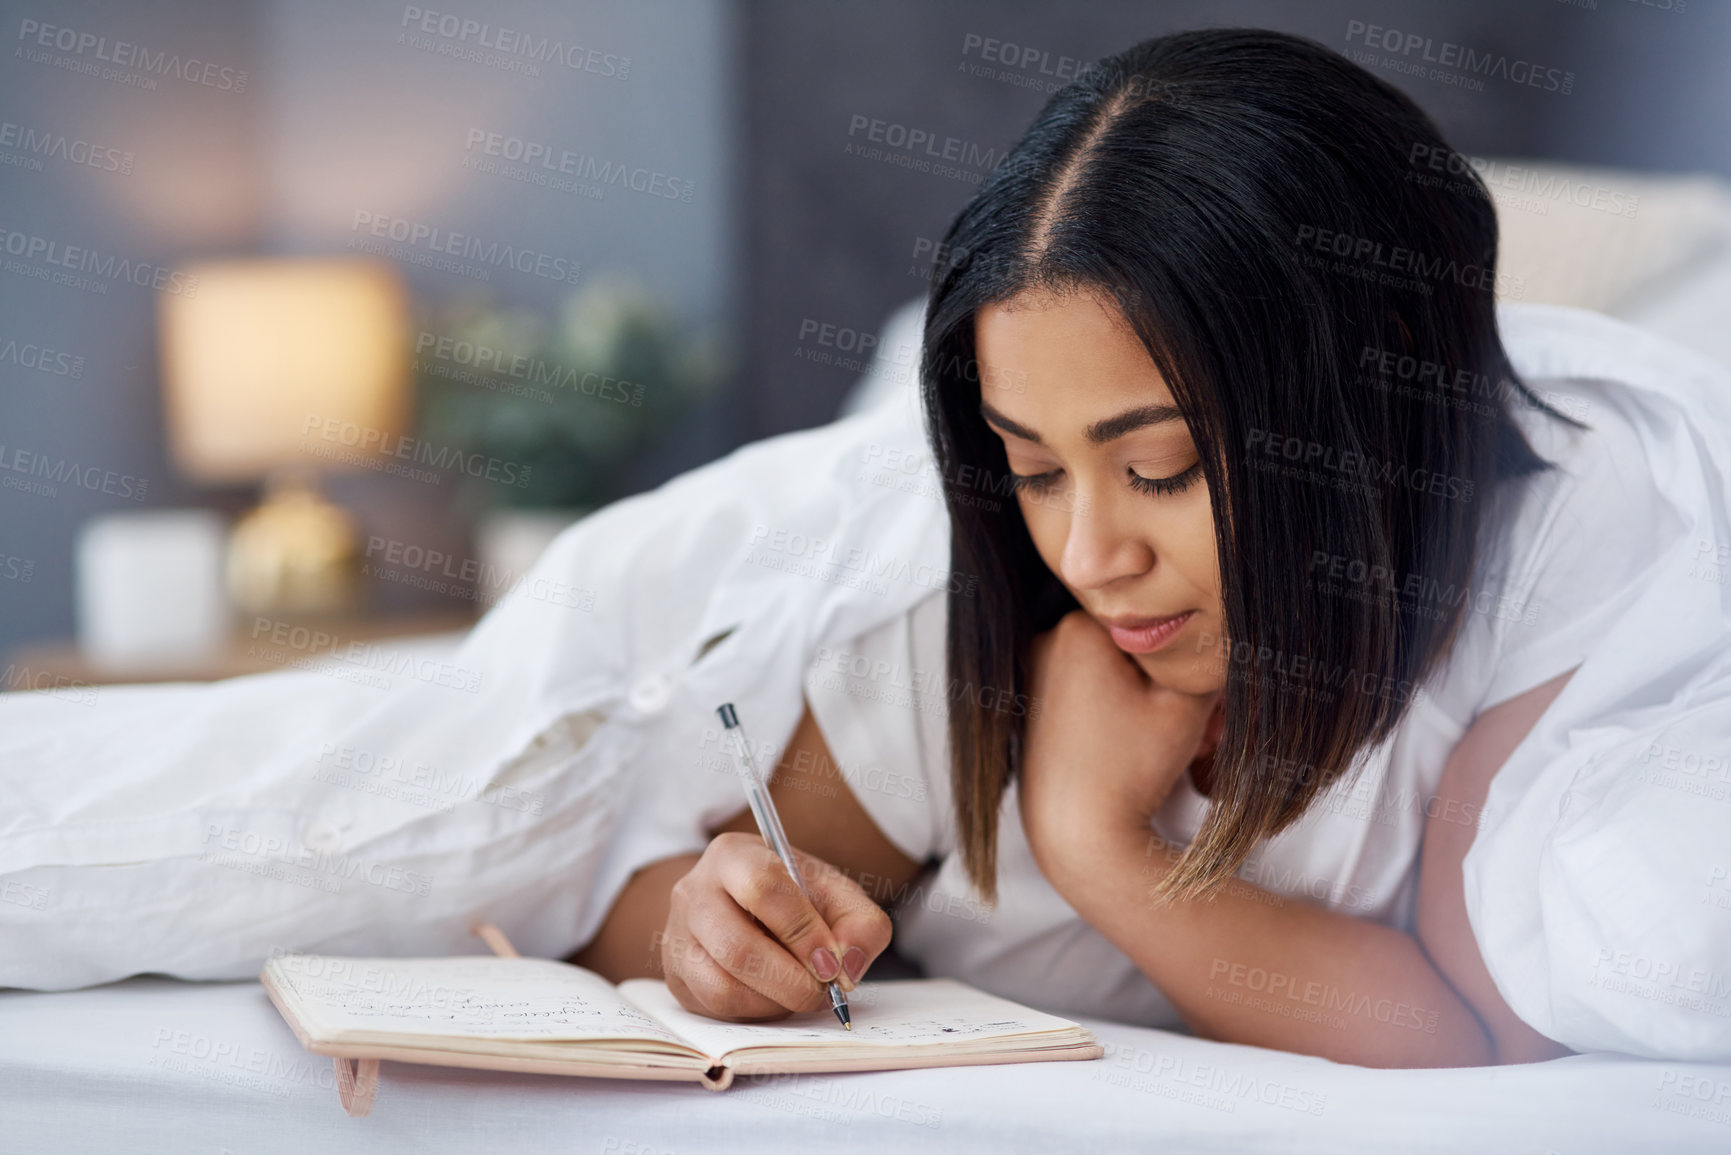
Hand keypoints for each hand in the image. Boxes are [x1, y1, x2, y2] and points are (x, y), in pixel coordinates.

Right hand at [660, 831, 892, 1020]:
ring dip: (774, 1002)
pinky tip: (775, 997)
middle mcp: (694, 891)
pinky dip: (756, 1012)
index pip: (763, 887)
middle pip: (737, 947)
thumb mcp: (835, 894)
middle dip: (791, 981)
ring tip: (801, 992)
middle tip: (824, 990)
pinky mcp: (675, 976)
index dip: (802, 931)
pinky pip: (715, 1009)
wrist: (744, 906)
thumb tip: (849, 964)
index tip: (832, 962)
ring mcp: (677, 935)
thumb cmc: (794, 898)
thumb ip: (860, 922)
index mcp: (734, 854)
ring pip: (722, 986)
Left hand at [1018, 611, 1222, 878]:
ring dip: (1151, 701)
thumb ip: (1205, 654)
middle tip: (1203, 732)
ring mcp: (1035, 673)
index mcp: (1079, 627)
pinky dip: (1122, 713)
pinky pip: (1093, 693)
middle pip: (1135, 648)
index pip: (1157, 624)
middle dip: (1172, 685)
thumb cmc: (1130, 769)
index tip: (1206, 708)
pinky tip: (1138, 746)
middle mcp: (1047, 640)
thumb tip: (1211, 633)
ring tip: (1175, 746)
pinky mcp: (1035, 705)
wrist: (1080, 836)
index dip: (1190, 664)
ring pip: (1116, 673)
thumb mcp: (1187, 703)